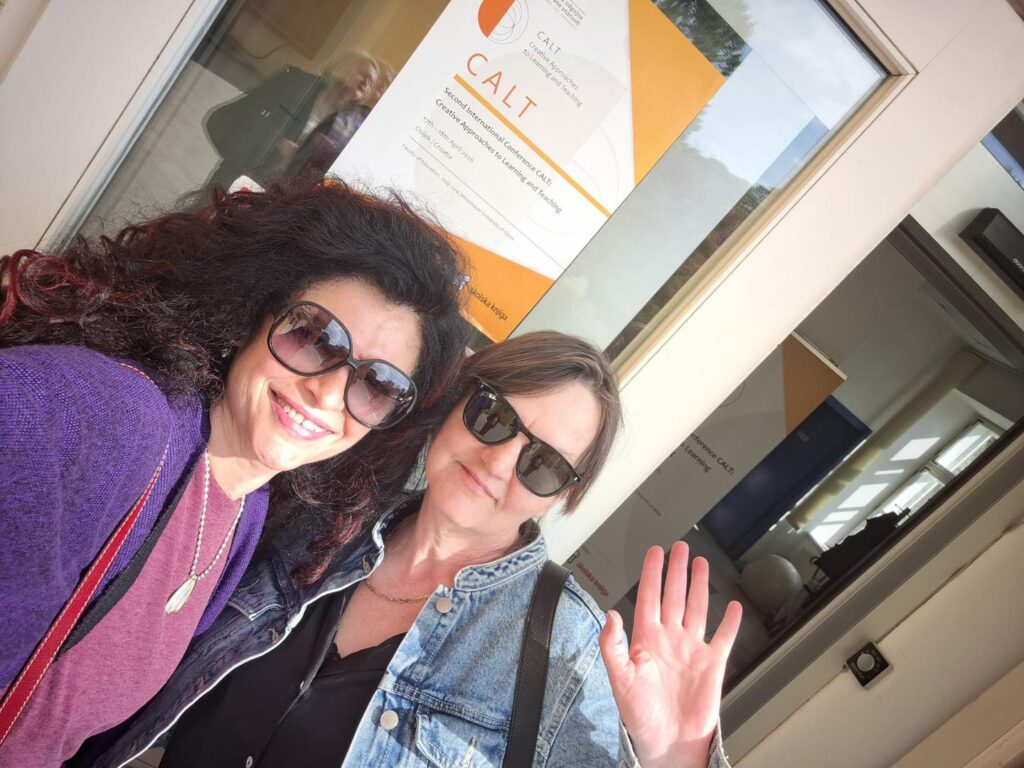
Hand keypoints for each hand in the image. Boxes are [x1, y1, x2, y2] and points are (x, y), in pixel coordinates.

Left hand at [599, 543, 741, 767]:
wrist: (669, 743)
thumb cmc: (640, 716)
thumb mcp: (620, 679)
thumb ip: (613, 645)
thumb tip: (610, 615)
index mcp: (646, 640)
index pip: (649, 597)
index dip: (652, 574)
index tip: (654, 552)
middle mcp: (669, 640)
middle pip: (674, 596)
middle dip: (676, 571)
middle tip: (679, 548)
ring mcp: (691, 650)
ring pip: (697, 609)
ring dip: (699, 586)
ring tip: (700, 563)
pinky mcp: (712, 664)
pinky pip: (723, 638)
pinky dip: (730, 622)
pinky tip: (733, 606)